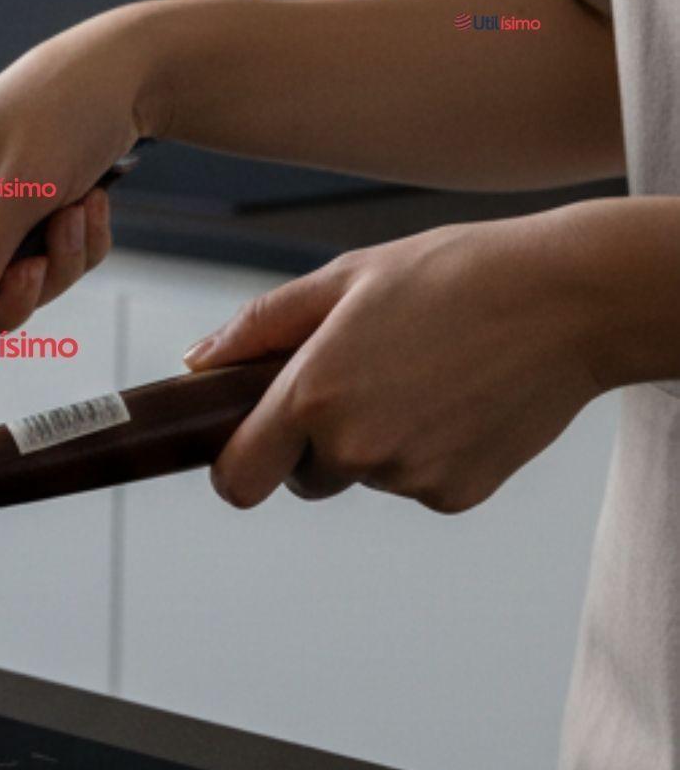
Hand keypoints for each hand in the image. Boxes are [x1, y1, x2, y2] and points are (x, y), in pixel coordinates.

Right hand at [0, 10, 152, 371]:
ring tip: (77, 212)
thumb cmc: (66, 105)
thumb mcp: (25, 185)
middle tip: (40, 270)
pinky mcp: (19, 216)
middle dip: (6, 295)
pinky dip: (73, 248)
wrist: (125, 72)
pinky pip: (40, 266)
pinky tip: (90, 206)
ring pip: (2, 287)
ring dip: (52, 266)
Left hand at [190, 213, 603, 513]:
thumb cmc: (455, 275)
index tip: (247, 446)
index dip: (235, 467)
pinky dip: (428, 451)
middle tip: (362, 376)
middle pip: (303, 477)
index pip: (237, 480)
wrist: (567, 300)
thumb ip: (259, 327)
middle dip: (314, 440)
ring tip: (424, 372)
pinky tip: (459, 397)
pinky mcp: (458, 495)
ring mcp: (410, 479)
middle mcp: (357, 450)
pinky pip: (417, 482)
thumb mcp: (343, 278)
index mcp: (314, 396)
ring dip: (377, 439)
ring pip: (365, 475)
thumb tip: (201, 361)